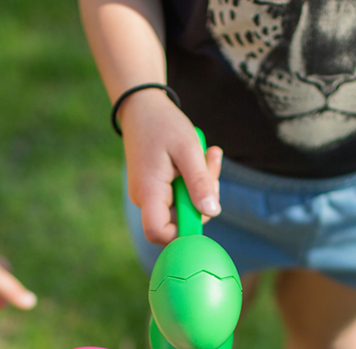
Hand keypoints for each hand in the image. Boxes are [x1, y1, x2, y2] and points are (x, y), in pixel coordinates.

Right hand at [118, 88, 222, 245]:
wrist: (142, 107)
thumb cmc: (163, 124)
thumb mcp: (188, 149)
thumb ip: (200, 182)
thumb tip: (212, 212)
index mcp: (148, 192)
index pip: (159, 233)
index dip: (182, 232)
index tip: (203, 208)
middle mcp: (145, 199)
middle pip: (178, 219)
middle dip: (203, 197)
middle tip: (213, 163)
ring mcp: (149, 195)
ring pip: (183, 206)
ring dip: (203, 184)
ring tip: (210, 153)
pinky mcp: (156, 189)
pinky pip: (180, 194)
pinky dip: (195, 179)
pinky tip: (202, 156)